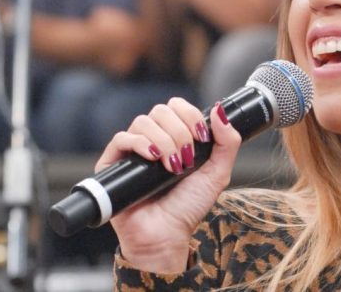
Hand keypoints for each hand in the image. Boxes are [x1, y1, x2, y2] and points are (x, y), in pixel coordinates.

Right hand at [95, 97, 241, 272]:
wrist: (167, 234)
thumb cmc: (189, 207)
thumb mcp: (218, 173)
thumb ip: (227, 142)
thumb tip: (220, 110)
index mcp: (175, 137)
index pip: (177, 106)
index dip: (190, 115)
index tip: (202, 137)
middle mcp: (152, 139)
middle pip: (161, 111)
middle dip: (180, 132)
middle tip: (188, 159)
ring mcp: (132, 151)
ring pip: (143, 122)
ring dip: (164, 141)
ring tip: (172, 167)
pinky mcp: (113, 164)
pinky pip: (121, 138)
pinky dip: (140, 143)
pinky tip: (153, 158)